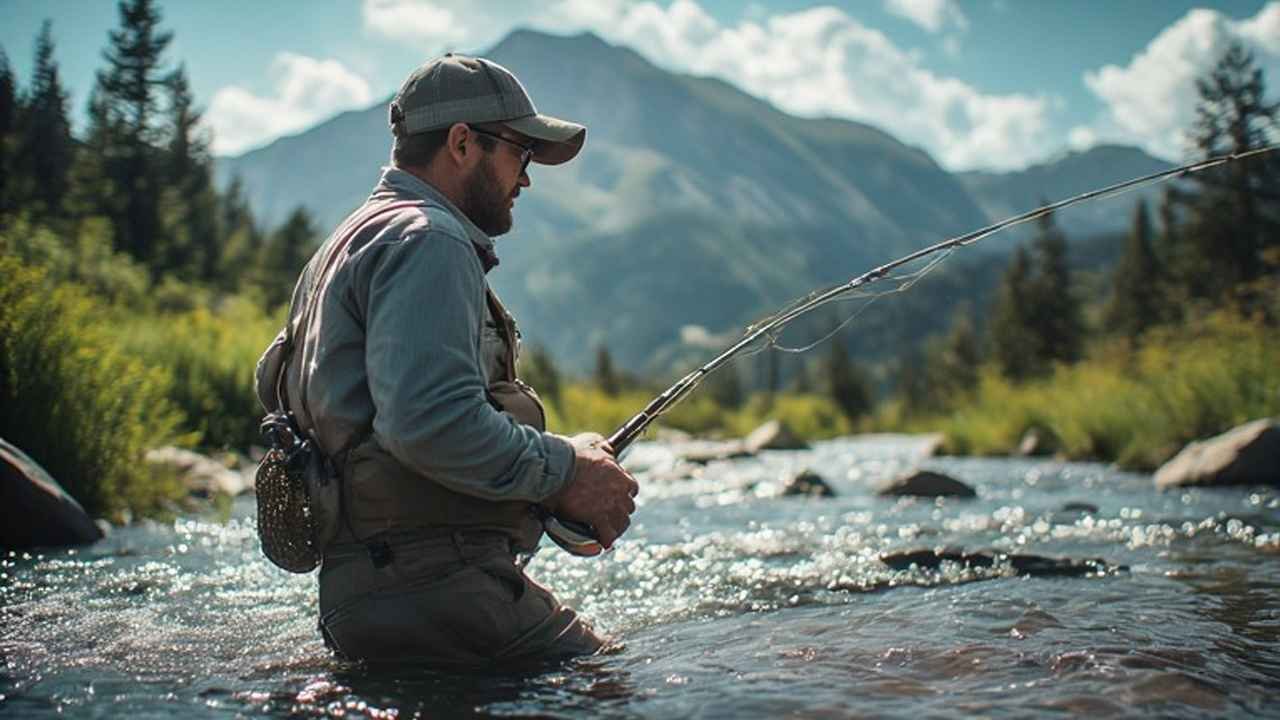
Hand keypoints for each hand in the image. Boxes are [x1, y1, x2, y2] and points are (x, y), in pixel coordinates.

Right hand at [544, 433, 638, 549]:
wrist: (557, 467)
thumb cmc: (572, 454)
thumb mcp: (594, 444)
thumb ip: (604, 450)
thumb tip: (607, 448)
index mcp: (620, 475)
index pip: (632, 488)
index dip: (624, 494)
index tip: (616, 496)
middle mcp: (620, 491)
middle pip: (628, 507)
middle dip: (620, 511)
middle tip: (610, 515)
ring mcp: (611, 506)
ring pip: (622, 523)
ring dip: (616, 527)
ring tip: (609, 531)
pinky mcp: (598, 518)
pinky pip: (607, 535)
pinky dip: (605, 539)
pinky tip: (603, 542)